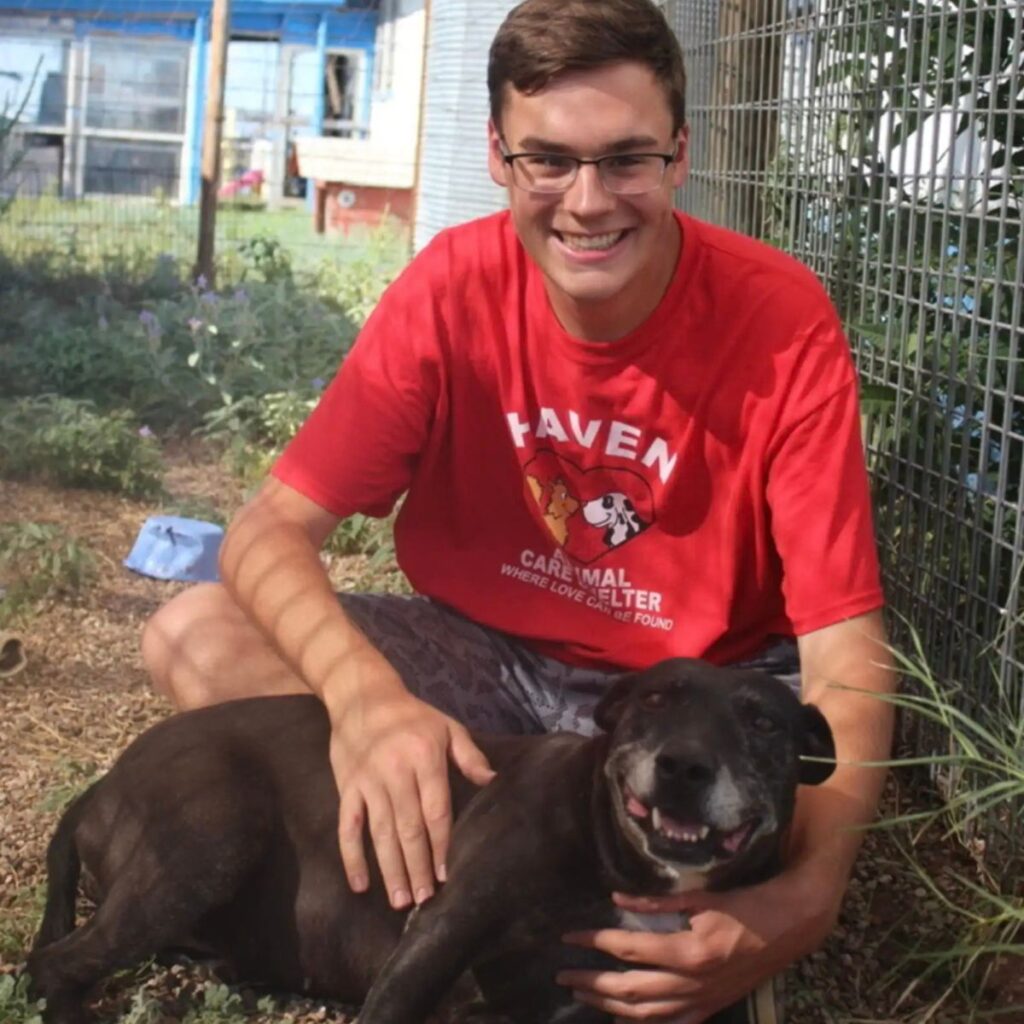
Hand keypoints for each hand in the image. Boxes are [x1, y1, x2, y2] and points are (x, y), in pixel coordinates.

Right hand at [326, 656, 494, 909]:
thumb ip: (469, 755)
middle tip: (425, 900)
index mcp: (424, 758)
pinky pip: (348, 827)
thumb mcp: (447, 727)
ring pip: (380, 833)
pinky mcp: (347, 788)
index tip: (447, 875)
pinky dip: (352, 857)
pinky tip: (360, 884)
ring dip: (390, 869)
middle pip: (408, 828)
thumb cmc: (412, 715)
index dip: (442, 845)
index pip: (436, 810)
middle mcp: (396, 773)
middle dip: (418, 867)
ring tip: (401, 900)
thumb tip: (493, 780)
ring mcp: (368, 782)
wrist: (362, 696)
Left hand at [558, 864, 842, 1021]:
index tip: (570, 937)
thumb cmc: (746, 904)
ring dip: (609, 1005)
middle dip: (592, 982)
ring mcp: (702, 1002)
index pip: (627, 949)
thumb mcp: (701, 896)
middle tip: (563, 974)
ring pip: (645, 1014)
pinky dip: (642, 1022)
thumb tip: (616, 898)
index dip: (594, 942)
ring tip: (584, 994)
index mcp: (688, 951)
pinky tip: (623, 1017)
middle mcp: (692, 983)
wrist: (789, 927)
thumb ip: (656, 902)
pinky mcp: (711, 1009)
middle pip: (629, 989)